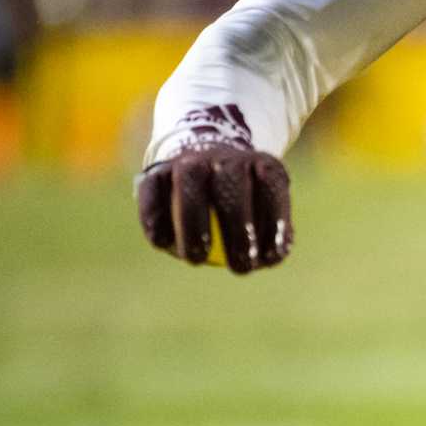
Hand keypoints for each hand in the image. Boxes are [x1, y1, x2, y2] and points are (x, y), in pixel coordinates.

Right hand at [136, 143, 292, 273]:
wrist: (205, 166)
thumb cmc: (246, 203)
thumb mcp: (269, 212)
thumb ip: (272, 234)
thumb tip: (271, 258)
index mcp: (262, 165)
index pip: (271, 190)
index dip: (273, 224)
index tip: (269, 258)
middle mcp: (226, 158)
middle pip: (230, 190)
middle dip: (236, 231)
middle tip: (240, 267)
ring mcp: (188, 161)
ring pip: (188, 188)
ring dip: (191, 225)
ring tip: (196, 259)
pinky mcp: (155, 171)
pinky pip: (152, 192)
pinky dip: (155, 218)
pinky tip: (162, 243)